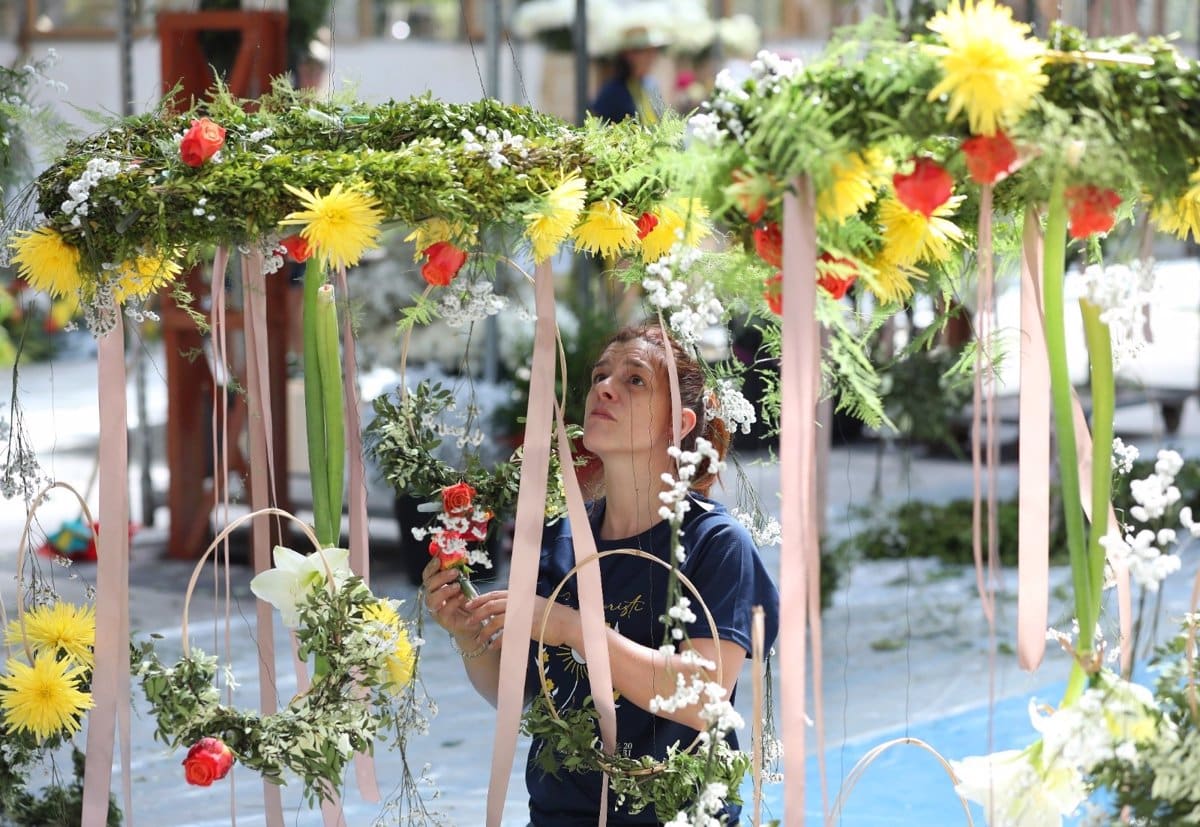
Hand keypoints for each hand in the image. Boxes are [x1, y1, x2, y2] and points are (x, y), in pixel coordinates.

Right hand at [421, 559, 477, 641]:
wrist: (475, 622)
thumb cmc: (467, 602)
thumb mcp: (464, 585)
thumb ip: (461, 575)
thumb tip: (461, 559)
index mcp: (435, 588)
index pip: (428, 576)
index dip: (431, 567)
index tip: (438, 559)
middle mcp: (432, 598)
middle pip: (428, 585)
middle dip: (440, 577)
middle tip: (455, 572)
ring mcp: (436, 610)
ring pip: (431, 599)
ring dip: (444, 590)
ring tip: (458, 586)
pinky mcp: (443, 621)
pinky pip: (444, 611)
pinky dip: (453, 602)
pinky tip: (462, 597)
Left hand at [461, 592, 580, 650]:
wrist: (568, 623)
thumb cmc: (552, 616)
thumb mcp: (534, 605)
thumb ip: (519, 605)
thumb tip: (504, 609)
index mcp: (519, 595)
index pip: (494, 594)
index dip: (480, 599)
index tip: (468, 605)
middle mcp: (518, 602)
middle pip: (491, 606)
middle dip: (476, 614)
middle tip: (467, 623)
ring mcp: (521, 614)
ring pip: (495, 621)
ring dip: (484, 631)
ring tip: (479, 640)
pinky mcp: (525, 627)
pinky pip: (505, 635)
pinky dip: (497, 641)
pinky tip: (492, 647)